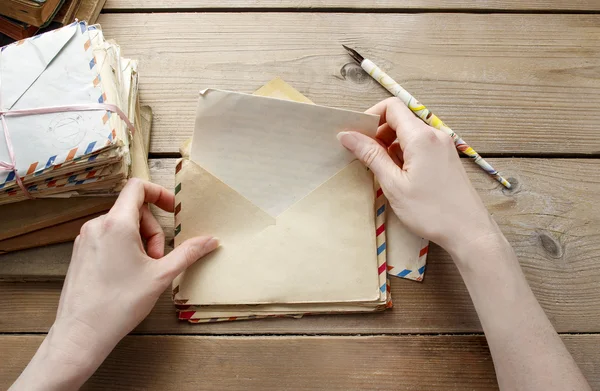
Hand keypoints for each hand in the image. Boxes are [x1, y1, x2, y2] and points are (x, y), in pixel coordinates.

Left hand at [11, 179, 217, 389]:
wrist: (81, 333)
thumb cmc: (120, 303)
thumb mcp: (161, 276)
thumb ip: (188, 253)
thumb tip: (211, 240)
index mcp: (116, 224)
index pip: (137, 187)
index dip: (159, 193)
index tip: (173, 210)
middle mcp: (97, 225)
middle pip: (134, 210)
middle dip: (152, 231)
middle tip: (157, 259)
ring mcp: (85, 239)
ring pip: (121, 226)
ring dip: (139, 241)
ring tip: (142, 270)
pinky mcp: (80, 252)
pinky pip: (108, 237)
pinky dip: (124, 248)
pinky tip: (127, 274)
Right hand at [337, 97, 500, 255]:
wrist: (469, 231)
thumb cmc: (431, 211)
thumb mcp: (394, 184)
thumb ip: (371, 156)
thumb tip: (347, 135)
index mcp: (421, 137)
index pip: (392, 107)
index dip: (370, 116)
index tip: (357, 135)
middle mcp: (435, 134)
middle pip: (400, 118)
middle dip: (378, 132)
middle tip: (364, 156)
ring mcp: (443, 145)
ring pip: (409, 132)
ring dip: (390, 144)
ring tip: (381, 170)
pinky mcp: (446, 157)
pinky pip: (420, 144)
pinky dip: (404, 152)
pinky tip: (398, 175)